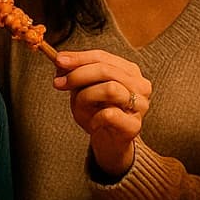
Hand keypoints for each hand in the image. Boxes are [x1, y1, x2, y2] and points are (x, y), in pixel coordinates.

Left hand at [53, 49, 151, 178]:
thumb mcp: (84, 90)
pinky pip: (109, 114)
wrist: (110, 143)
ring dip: (86, 96)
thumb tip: (60, 63)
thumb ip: (76, 75)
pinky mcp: (134, 125)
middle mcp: (140, 85)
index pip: (102, 56)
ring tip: (79, 107)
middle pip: (106, 70)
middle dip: (78, 75)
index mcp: (129, 71)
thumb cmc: (98, 113)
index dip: (79, 57)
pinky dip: (94, 118)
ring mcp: (141, 105)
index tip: (59, 61)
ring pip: (110, 89)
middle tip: (59, 83)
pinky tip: (92, 124)